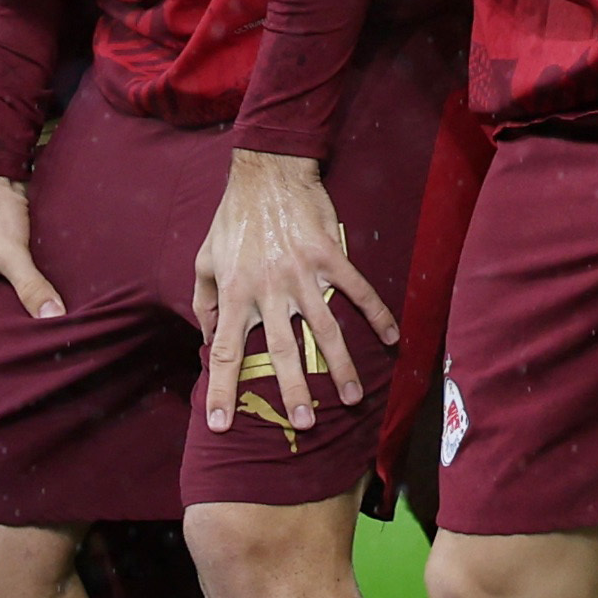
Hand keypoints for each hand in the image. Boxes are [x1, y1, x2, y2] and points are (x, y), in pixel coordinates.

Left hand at [188, 150, 394, 433]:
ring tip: (353, 398)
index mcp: (235, 294)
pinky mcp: (330, 256)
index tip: (219, 425)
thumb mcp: (204, 258)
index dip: (221, 390)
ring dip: (341, 366)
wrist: (266, 172)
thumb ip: (204, 300)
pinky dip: (377, 314)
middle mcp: (268, 289)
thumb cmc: (232, 218)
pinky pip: (357, 290)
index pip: (225, 353)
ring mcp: (302, 274)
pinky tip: (393, 339)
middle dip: (292, 390)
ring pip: (324, 329)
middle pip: (281, 351)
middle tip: (303, 424)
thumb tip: (207, 337)